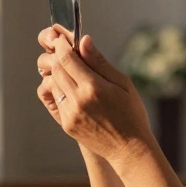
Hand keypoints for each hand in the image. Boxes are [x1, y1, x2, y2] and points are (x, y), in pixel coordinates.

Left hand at [35, 27, 153, 167]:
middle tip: (63, 49)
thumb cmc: (132, 113)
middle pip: (56, 69)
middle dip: (57, 56)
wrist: (129, 148)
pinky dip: (60, 88)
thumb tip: (83, 41)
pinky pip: (56, 99)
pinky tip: (72, 87)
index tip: (62, 38)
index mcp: (94, 87)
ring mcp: (70, 113)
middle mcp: (78, 100)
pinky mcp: (66, 123)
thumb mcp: (122, 83)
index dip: (62, 45)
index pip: (67, 59)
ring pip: (53, 83)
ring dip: (58, 72)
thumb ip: (100, 62)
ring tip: (70, 68)